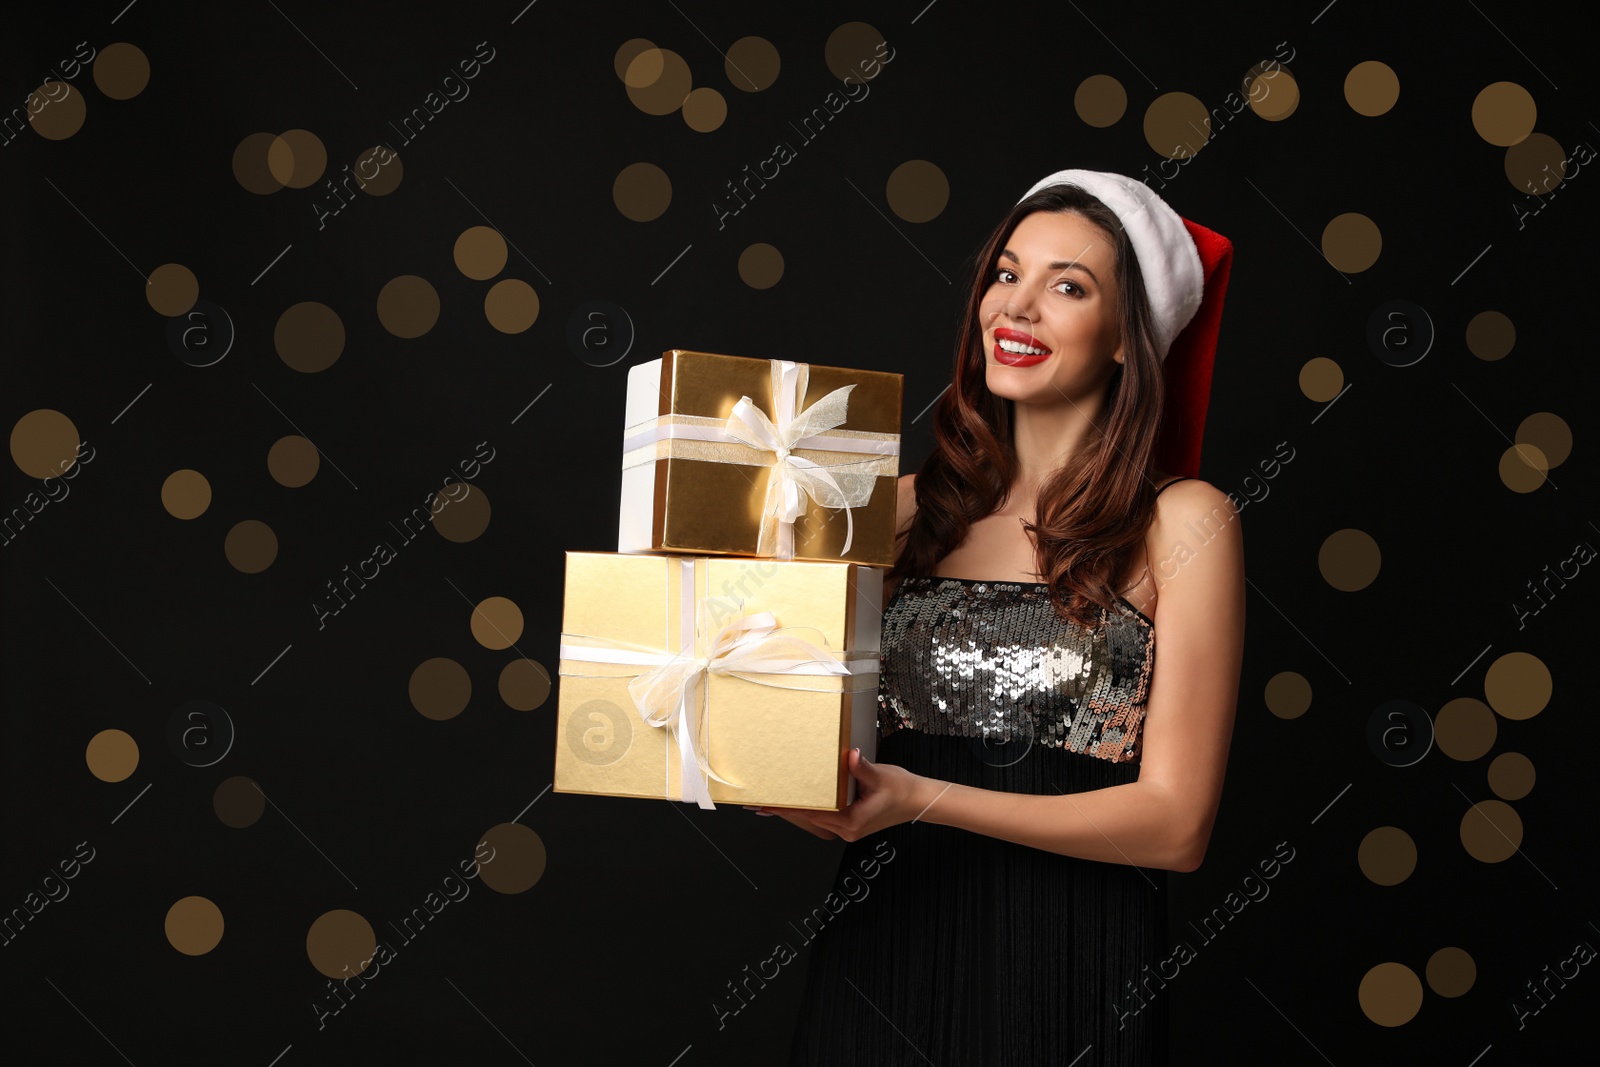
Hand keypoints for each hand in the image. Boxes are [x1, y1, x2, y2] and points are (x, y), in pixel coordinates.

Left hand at [754, 748, 936, 842]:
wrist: (920, 801)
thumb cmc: (903, 791)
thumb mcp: (882, 777)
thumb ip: (863, 768)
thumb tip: (850, 757)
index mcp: (851, 822)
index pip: (812, 814)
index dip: (789, 808)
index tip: (769, 804)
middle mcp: (847, 829)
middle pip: (808, 820)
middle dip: (785, 811)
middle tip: (760, 804)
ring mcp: (848, 828)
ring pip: (814, 820)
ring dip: (795, 811)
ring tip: (772, 804)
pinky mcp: (851, 822)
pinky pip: (824, 817)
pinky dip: (809, 809)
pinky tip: (799, 802)